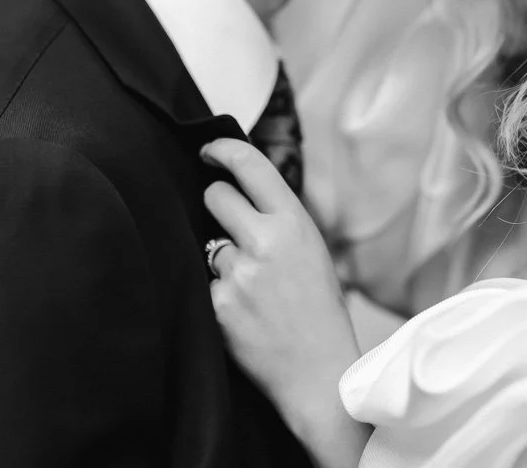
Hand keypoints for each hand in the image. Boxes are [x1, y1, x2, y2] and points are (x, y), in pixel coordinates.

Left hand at [202, 138, 370, 467]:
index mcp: (295, 224)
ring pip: (208, 245)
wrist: (321, 375)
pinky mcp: (219, 305)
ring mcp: (239, 274)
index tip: (207, 151)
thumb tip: (238, 192)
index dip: (222, 150)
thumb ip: (279, 222)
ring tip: (252, 290)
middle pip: (216, 197)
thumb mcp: (312, 253)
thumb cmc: (320, 313)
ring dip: (221, 260)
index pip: (250, 166)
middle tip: (231, 228)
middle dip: (216, 207)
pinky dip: (217, 295)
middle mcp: (266, 242)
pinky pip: (205, 284)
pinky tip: (243, 315)